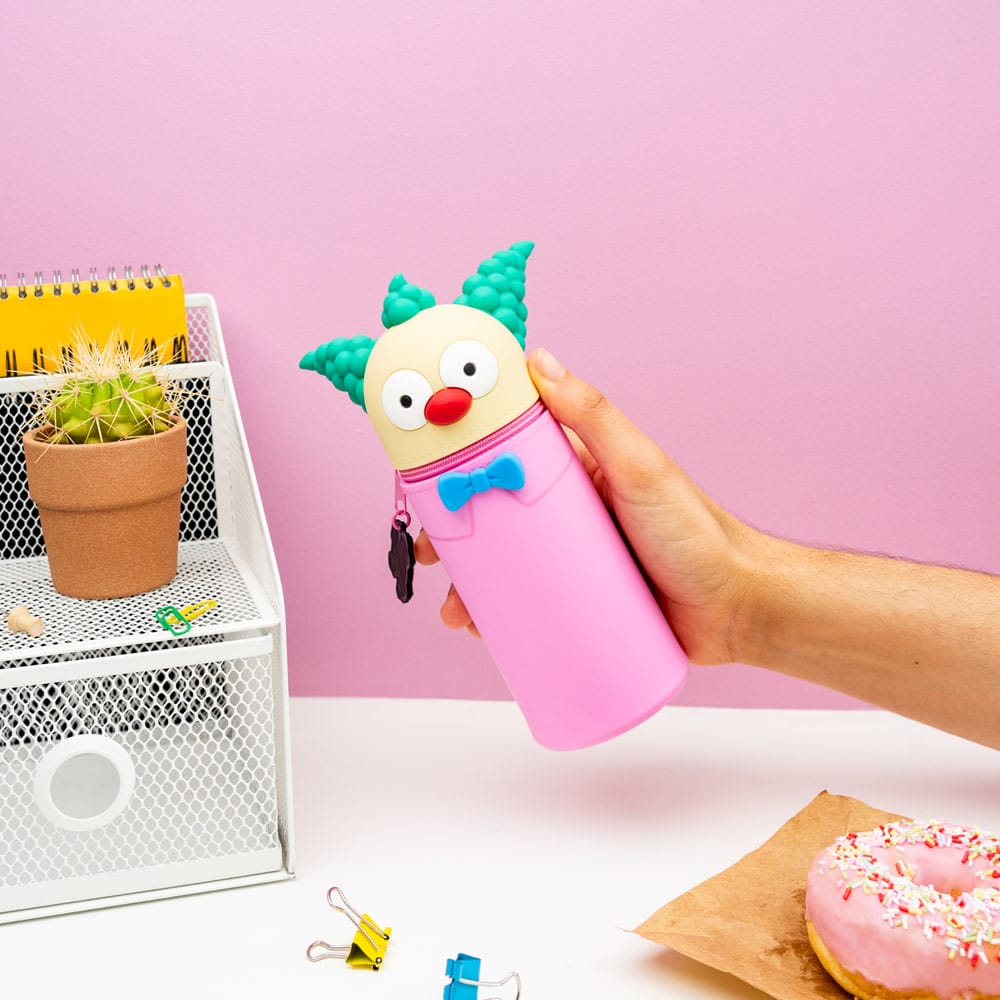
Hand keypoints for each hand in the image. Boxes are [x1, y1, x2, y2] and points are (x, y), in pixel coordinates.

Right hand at [414, 348, 758, 663]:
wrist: (735, 608)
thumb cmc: (696, 531)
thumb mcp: (639, 466)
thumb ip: (593, 415)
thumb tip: (540, 360)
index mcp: (575, 470)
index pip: (506, 453)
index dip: (462, 461)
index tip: (427, 473)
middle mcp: (566, 511)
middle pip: (494, 515)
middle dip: (455, 534)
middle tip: (433, 554)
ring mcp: (569, 558)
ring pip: (503, 565)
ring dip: (470, 583)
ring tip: (457, 608)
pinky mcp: (577, 600)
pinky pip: (526, 604)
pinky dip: (497, 616)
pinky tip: (480, 630)